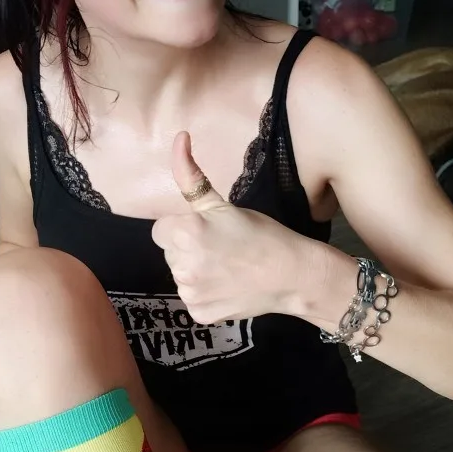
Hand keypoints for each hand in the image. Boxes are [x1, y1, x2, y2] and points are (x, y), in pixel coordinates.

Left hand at [151, 132, 308, 323]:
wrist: (292, 273)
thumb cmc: (260, 233)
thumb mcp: (222, 203)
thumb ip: (191, 176)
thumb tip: (178, 136)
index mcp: (185, 232)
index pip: (161, 230)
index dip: (183, 227)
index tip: (208, 230)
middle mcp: (181, 265)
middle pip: (170, 253)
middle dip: (188, 248)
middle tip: (221, 248)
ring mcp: (190, 293)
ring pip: (180, 276)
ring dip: (196, 271)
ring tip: (227, 267)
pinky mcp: (199, 314)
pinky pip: (192, 299)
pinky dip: (206, 295)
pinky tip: (228, 287)